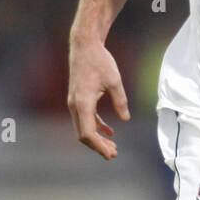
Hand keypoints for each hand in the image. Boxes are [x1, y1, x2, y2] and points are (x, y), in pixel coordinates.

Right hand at [67, 36, 129, 158]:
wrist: (85, 45)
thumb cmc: (100, 61)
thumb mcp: (115, 81)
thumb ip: (120, 101)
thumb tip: (125, 119)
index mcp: (83, 103)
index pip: (87, 133)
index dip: (99, 146)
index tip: (110, 154)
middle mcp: (75, 105)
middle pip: (83, 134)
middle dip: (98, 146)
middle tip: (114, 154)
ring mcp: (74, 102)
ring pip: (83, 127)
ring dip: (97, 138)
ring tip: (113, 147)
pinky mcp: (78, 98)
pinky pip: (85, 118)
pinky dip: (96, 126)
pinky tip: (110, 130)